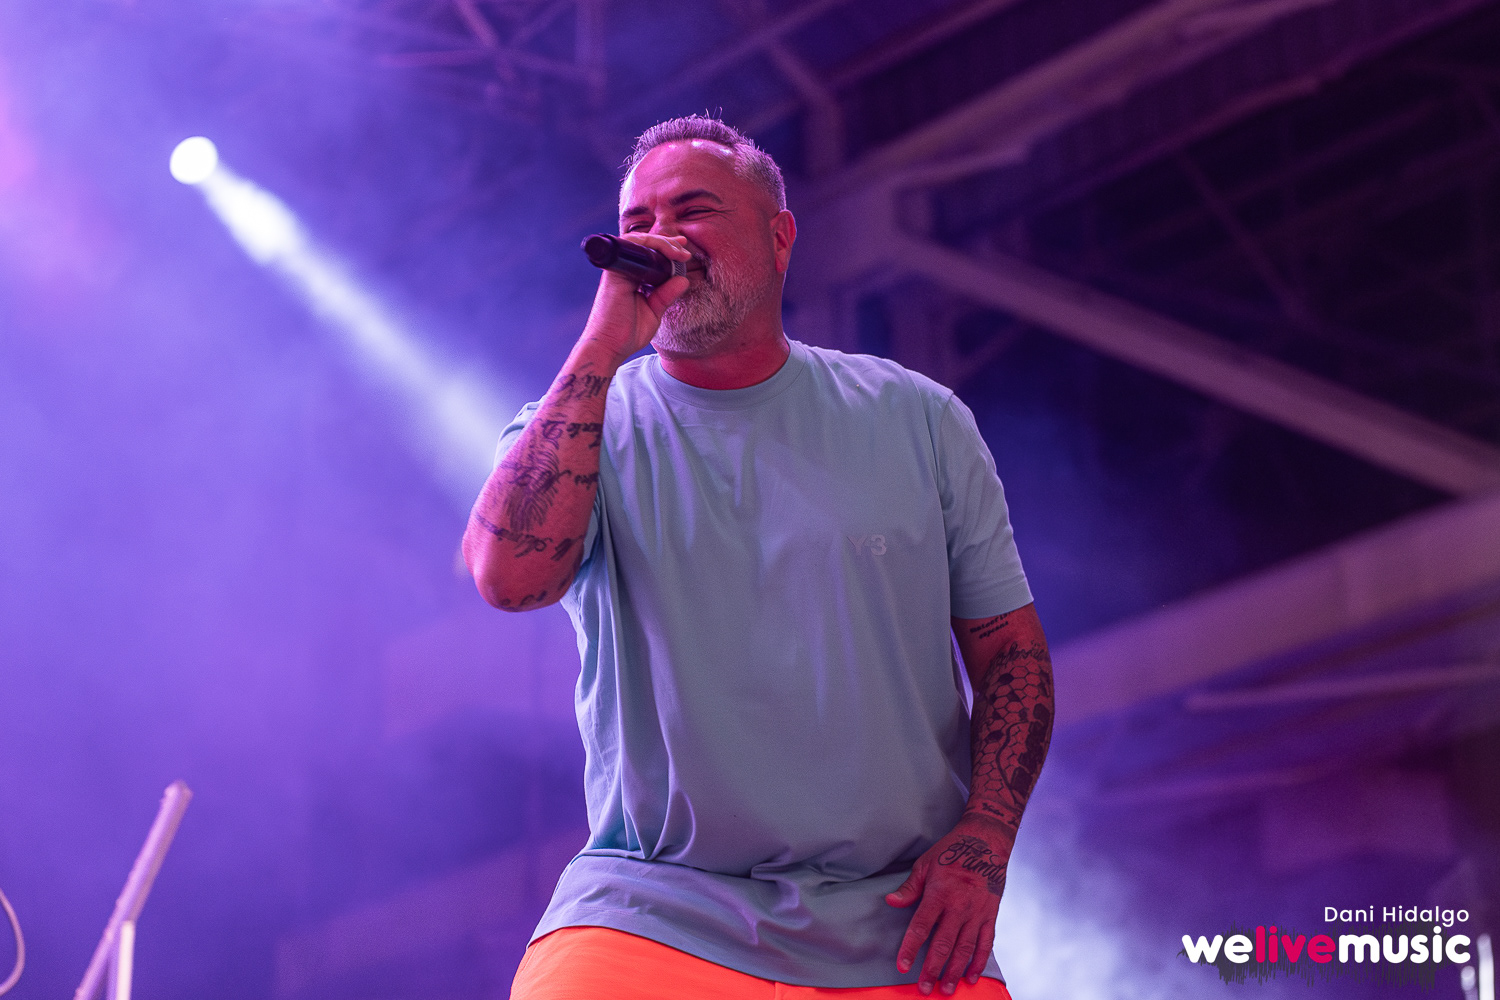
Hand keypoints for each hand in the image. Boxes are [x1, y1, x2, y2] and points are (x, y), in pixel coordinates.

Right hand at [580, 233, 691, 363]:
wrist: (610, 348)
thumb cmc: (627, 334)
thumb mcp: (654, 312)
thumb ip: (666, 295)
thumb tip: (683, 280)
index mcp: (631, 280)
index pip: (649, 258)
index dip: (666, 251)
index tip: (684, 254)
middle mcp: (623, 272)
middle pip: (644, 246)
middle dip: (668, 244)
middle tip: (685, 251)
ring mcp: (617, 270)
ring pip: (638, 242)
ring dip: (662, 243)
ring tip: (680, 253)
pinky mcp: (614, 272)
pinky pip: (631, 247)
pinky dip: (650, 245)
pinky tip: (668, 253)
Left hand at [885, 814, 1012, 994]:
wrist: (986, 841)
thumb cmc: (951, 851)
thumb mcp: (925, 864)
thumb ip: (909, 887)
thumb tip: (891, 902)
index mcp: (939, 893)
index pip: (921, 927)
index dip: (910, 948)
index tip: (902, 966)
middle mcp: (959, 906)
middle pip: (943, 944)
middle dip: (933, 968)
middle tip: (925, 989)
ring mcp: (977, 912)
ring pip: (965, 948)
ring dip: (954, 971)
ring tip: (946, 989)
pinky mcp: (991, 915)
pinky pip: (986, 943)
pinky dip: (979, 961)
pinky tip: (971, 977)